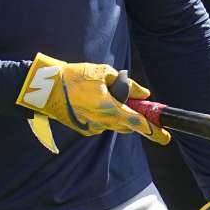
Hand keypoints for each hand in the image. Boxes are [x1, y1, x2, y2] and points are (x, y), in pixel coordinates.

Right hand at [16, 53, 170, 146]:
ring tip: (112, 98)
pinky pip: (101, 124)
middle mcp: (102, 122)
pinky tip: (96, 101)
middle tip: (143, 114)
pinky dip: (105, 115)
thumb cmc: (75, 76)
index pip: (137, 123)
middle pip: (127, 125)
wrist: (44, 88)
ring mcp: (92, 128)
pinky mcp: (83, 129)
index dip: (153, 130)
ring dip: (119, 115)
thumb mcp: (104, 73)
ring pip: (114, 124)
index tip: (165, 136)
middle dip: (136, 120)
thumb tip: (143, 93)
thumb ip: (127, 85)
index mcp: (109, 109)